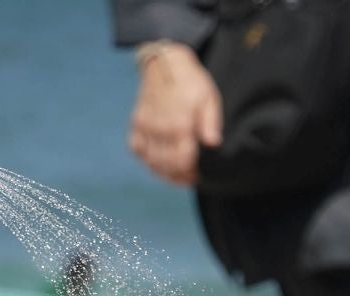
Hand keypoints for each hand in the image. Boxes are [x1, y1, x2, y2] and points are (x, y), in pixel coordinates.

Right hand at [128, 43, 222, 186]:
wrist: (165, 64)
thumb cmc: (191, 82)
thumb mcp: (208, 98)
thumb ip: (211, 123)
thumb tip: (213, 145)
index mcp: (179, 123)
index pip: (182, 161)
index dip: (191, 173)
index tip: (199, 175)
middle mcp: (159, 128)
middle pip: (166, 165)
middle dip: (179, 175)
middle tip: (190, 177)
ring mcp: (144, 127)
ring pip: (151, 161)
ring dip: (164, 172)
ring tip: (177, 173)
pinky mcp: (136, 125)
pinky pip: (138, 151)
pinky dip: (148, 160)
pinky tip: (160, 162)